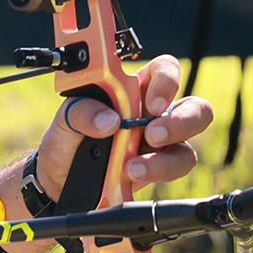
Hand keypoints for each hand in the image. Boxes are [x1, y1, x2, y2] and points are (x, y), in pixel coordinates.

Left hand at [35, 54, 213, 196]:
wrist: (57, 181)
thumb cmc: (66, 141)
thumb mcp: (64, 121)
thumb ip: (81, 112)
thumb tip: (108, 120)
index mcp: (132, 89)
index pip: (164, 71)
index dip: (167, 82)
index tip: (152, 103)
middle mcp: (152, 114)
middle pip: (194, 108)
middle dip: (181, 122)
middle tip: (153, 134)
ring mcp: (158, 144)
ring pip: (187, 146)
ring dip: (166, 159)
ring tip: (133, 168)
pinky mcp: (156, 170)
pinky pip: (173, 171)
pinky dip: (156, 175)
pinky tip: (130, 177)